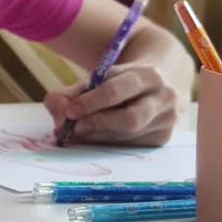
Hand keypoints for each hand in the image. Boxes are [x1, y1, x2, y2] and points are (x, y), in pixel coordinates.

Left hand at [44, 64, 180, 145]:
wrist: (153, 84)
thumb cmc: (118, 82)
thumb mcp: (97, 79)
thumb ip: (71, 93)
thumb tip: (55, 109)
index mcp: (148, 75)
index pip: (116, 91)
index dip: (89, 103)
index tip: (68, 111)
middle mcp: (164, 98)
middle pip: (129, 119)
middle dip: (96, 124)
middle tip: (72, 128)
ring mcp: (166, 121)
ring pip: (127, 136)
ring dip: (97, 137)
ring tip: (76, 133)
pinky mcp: (162, 138)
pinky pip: (129, 146)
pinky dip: (106, 143)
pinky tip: (93, 138)